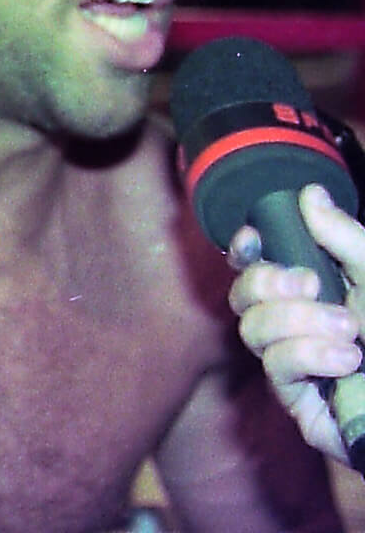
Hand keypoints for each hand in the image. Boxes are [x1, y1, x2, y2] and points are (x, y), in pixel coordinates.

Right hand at [228, 184, 364, 462]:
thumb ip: (345, 238)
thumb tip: (311, 193)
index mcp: (316, 290)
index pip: (258, 264)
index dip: (245, 249)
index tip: (253, 237)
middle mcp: (297, 323)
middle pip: (242, 294)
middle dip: (265, 283)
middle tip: (311, 283)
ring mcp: (294, 361)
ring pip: (252, 328)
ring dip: (299, 322)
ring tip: (349, 330)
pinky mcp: (297, 398)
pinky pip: (275, 366)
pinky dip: (308, 354)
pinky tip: (347, 359)